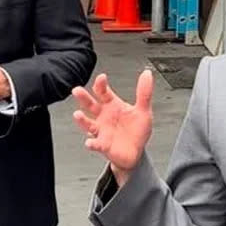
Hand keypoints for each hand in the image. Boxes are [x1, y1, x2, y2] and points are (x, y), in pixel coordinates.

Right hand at [72, 71, 154, 185]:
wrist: (136, 152)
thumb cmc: (136, 130)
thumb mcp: (143, 110)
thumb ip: (144, 92)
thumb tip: (147, 74)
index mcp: (112, 105)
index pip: (103, 92)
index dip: (101, 84)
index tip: (101, 78)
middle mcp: (104, 116)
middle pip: (90, 105)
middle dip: (83, 97)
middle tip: (77, 90)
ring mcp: (101, 130)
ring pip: (88, 123)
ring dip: (82, 120)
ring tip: (78, 114)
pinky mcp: (103, 144)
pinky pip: (96, 143)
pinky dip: (92, 143)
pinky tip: (90, 142)